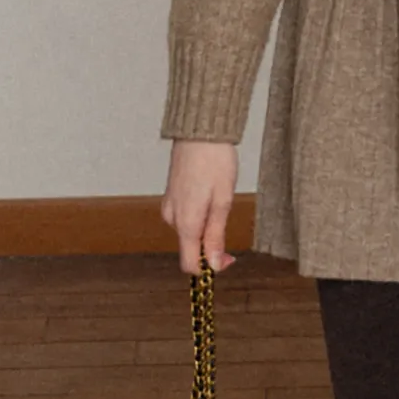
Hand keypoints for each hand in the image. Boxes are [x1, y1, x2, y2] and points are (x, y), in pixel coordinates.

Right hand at [161, 139, 238, 274]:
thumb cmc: (214, 161)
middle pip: (191, 247)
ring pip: (189, 230)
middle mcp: (172, 218)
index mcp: (185, 222)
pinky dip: (198, 213)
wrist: (199, 130)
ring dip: (205, 224)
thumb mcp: (223, 200)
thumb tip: (215, 265)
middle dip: (211, 242)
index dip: (210, 267)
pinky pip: (184, 216)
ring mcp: (169, 205)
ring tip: (219, 195)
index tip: (230, 258)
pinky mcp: (171, 195)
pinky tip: (209, 191)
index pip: (190, 264)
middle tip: (228, 214)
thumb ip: (216, 235)